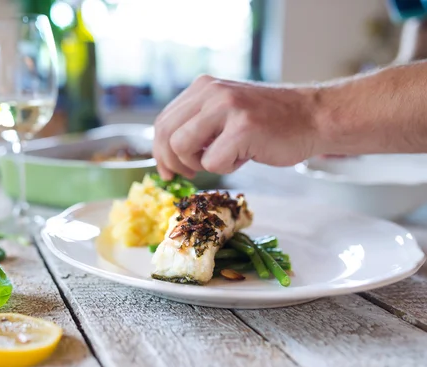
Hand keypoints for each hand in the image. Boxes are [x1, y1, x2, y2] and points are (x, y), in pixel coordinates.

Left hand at [153, 75, 320, 178]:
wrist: (313, 117)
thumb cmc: (269, 122)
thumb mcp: (226, 111)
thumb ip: (198, 124)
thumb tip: (166, 155)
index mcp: (203, 87)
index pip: (163, 121)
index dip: (159, 151)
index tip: (167, 170)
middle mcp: (211, 91)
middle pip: (165, 135)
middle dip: (172, 162)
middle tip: (188, 174)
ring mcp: (227, 107)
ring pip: (181, 147)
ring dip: (198, 164)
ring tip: (222, 159)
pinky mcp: (243, 128)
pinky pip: (212, 162)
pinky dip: (227, 168)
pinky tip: (245, 156)